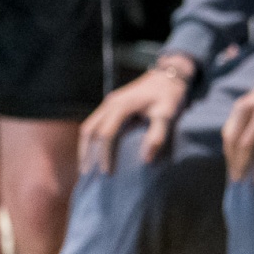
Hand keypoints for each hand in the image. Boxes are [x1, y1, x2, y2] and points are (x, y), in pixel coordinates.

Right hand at [78, 59, 191, 173]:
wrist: (167, 77)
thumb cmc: (168, 97)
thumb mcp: (167, 115)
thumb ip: (157, 136)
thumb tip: (146, 160)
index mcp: (121, 106)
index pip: (106, 135)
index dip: (104, 155)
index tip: (107, 173)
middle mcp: (110, 104)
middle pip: (89, 131)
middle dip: (87, 154)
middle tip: (88, 176)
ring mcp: (107, 104)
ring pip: (87, 128)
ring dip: (85, 148)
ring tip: (86, 168)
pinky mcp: (109, 106)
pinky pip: (93, 124)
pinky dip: (90, 141)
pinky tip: (92, 153)